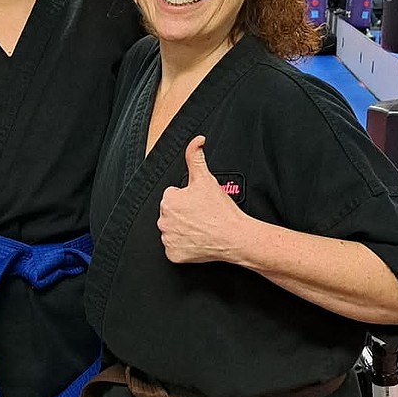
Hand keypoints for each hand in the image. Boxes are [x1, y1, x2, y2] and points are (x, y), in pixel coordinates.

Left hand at [158, 136, 253, 263]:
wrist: (234, 236)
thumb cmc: (221, 210)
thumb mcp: (206, 178)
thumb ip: (195, 156)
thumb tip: (196, 141)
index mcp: (168, 201)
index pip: (173, 196)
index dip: (188, 198)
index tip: (199, 203)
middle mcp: (164, 220)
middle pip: (171, 213)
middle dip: (184, 213)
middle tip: (202, 215)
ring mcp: (168, 239)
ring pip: (172, 230)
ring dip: (183, 229)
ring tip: (201, 227)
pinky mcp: (173, 255)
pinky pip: (174, 248)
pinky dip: (184, 246)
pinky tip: (197, 240)